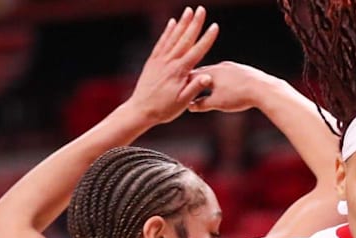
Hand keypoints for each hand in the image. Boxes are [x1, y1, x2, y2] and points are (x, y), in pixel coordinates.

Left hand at [126, 7, 219, 124]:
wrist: (140, 110)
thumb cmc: (164, 109)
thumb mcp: (182, 102)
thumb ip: (194, 88)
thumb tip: (207, 77)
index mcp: (179, 72)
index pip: (196, 51)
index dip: (206, 38)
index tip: (214, 26)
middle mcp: (169, 62)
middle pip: (185, 39)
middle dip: (194, 23)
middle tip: (201, 9)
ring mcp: (160, 60)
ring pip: (173, 37)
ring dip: (182, 23)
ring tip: (188, 10)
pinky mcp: (153, 61)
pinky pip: (161, 42)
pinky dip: (167, 31)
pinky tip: (172, 22)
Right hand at [188, 62, 276, 113]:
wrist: (263, 88)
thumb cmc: (239, 96)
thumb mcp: (217, 103)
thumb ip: (202, 104)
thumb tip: (190, 106)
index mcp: (211, 73)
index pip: (190, 75)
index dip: (182, 82)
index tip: (175, 86)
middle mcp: (220, 66)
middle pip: (203, 71)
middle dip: (195, 79)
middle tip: (186, 83)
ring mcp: (232, 66)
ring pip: (216, 71)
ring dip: (209, 78)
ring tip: (205, 83)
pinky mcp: (243, 70)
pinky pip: (228, 73)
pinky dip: (222, 79)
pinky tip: (225, 83)